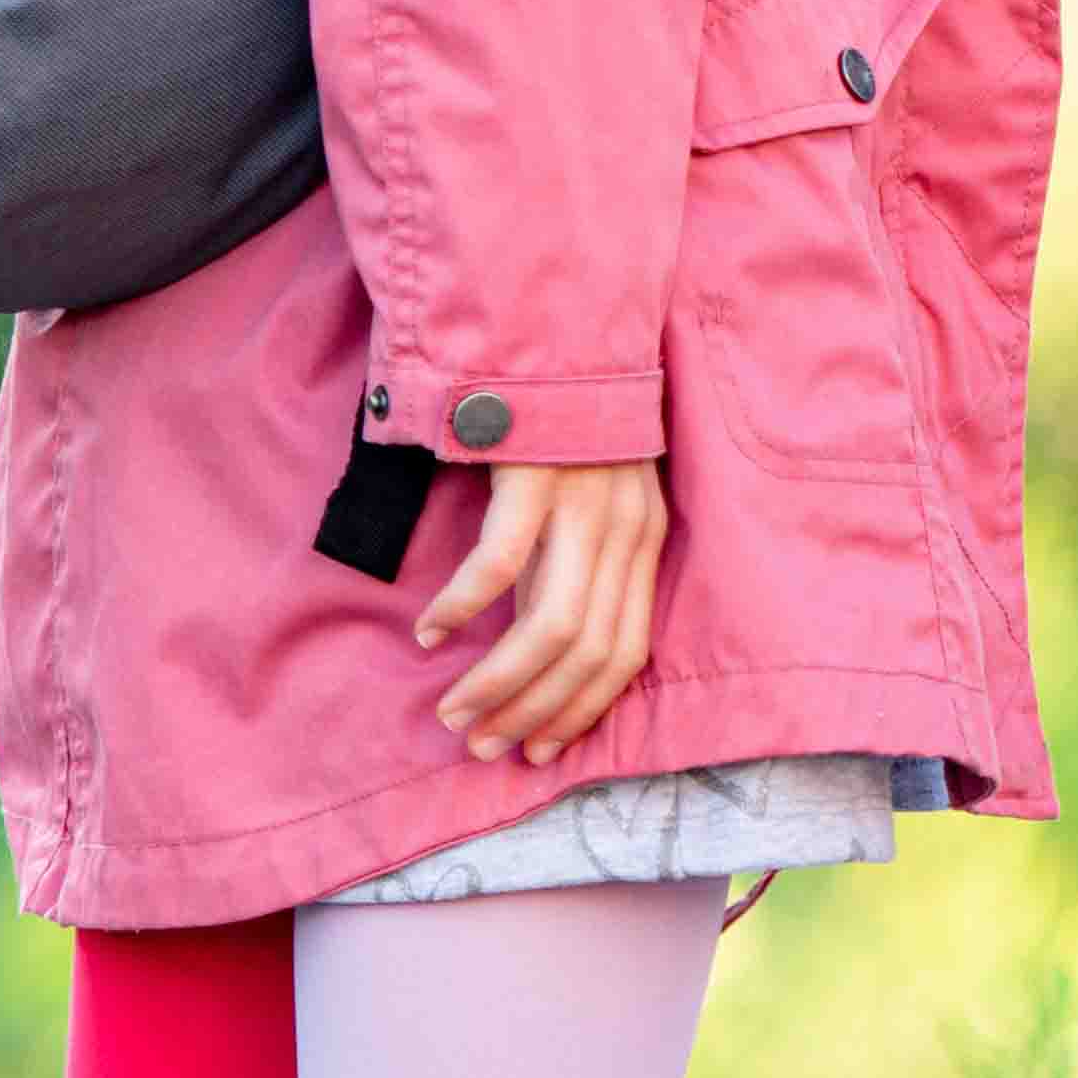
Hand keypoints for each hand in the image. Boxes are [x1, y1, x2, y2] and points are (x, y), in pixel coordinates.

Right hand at [415, 457, 669, 769]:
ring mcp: (585, 499)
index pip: (627, 655)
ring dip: (499, 682)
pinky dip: (462, 607)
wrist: (552, 325)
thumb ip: (567, 573)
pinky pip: (499, 561)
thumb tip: (531, 658)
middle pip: (590, 653)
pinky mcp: (535, 472)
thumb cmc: (559, 427)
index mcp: (646, 539)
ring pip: (550, 625)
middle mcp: (626, 525)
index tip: (537, 752)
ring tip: (454, 712)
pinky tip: (432, 632)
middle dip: (534, 713)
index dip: (582, 711)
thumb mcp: (586, 506)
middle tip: (481, 746)